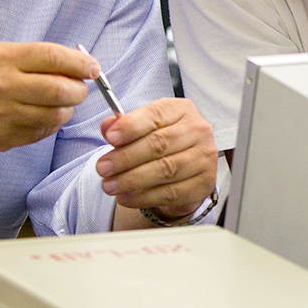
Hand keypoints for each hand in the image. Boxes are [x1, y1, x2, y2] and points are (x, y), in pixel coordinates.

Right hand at [0, 41, 97, 151]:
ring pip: (54, 116)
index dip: (79, 62)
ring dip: (67, 109)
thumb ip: (32, 57)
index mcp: (1, 59)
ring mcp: (1, 117)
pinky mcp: (2, 139)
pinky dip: (51, 125)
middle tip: (80, 87)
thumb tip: (75, 64)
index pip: (52, 57)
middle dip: (79, 89)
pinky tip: (45, 115)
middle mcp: (2, 88)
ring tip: (63, 101)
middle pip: (59, 90)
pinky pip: (40, 134)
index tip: (93, 67)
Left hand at [96, 98, 216, 217]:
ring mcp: (204, 157)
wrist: (186, 167)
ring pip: (165, 170)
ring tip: (110, 185)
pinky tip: (126, 197)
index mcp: (182, 110)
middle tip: (103, 167)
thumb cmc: (163, 142)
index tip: (110, 137)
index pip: (155, 115)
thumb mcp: (143, 128)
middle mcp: (198, 130)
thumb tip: (108, 126)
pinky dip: (144, 197)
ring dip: (132, 180)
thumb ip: (125, 126)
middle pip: (159, 144)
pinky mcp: (204, 183)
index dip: (131, 126)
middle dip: (126, 157)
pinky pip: (171, 193)